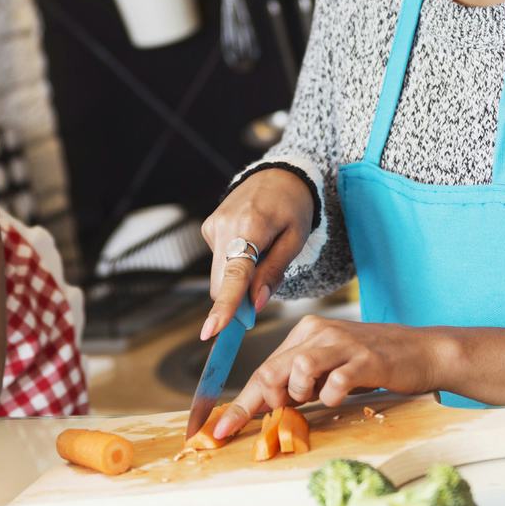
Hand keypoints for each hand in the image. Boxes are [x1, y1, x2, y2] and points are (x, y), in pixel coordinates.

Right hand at [200, 167, 314, 340]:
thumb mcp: (295, 239)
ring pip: (219, 274)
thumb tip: (255, 304)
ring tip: (262, 254)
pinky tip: (251, 244)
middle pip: (222, 282)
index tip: (212, 330)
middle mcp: (225, 225)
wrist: (278, 174)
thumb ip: (274, 272)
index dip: (224, 305)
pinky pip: (219, 260)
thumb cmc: (292, 207)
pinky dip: (234, 263)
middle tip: (260, 298)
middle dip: (237, 298)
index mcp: (251, 225)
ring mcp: (213, 225)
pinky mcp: (208, 227)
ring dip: (238, 279)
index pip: (235, 274)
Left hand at [212, 316, 446, 438]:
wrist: (420, 351)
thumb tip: (268, 406)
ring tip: (318, 396)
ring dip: (301, 394)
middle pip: (272, 370)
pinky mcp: (366, 359)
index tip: (219, 430)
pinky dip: (332, 396)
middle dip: (267, 402)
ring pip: (298, 369)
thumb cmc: (370, 363)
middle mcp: (318, 333)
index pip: (263, 370)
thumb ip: (299, 381)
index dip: (239, 405)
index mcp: (305, 333)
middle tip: (281, 414)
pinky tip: (340, 394)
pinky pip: (336, 382)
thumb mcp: (329, 367)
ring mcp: (342, 344)